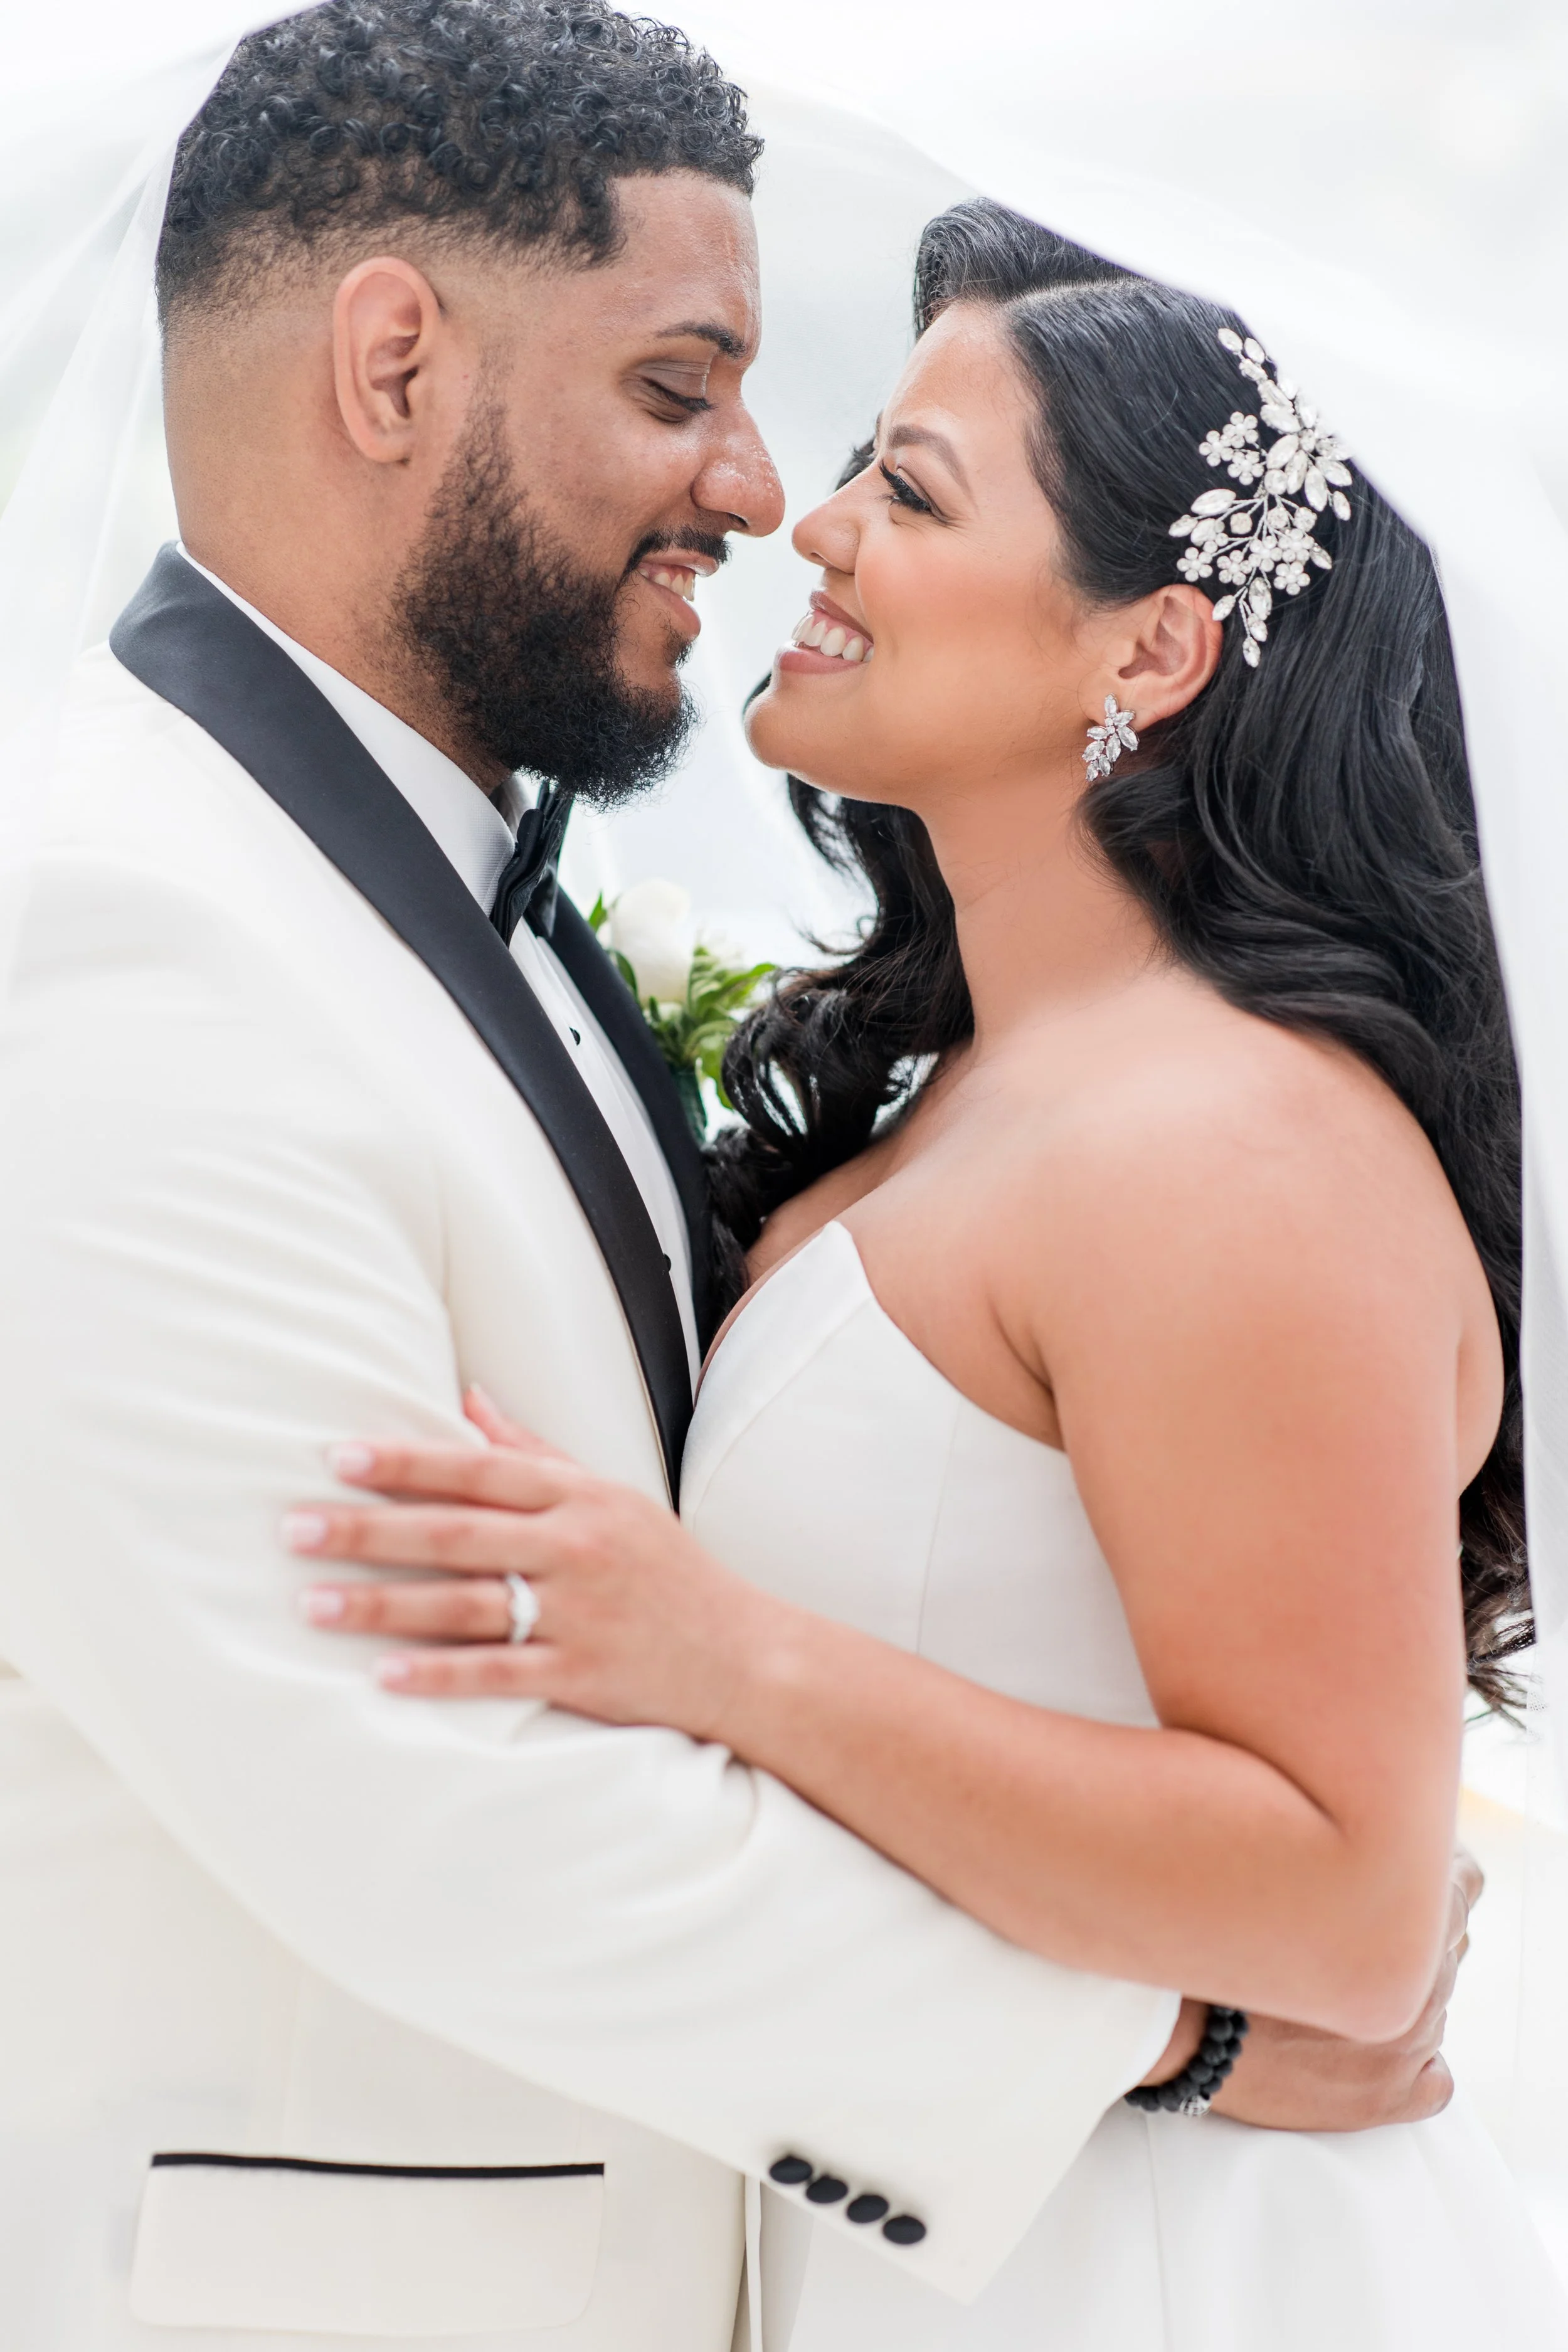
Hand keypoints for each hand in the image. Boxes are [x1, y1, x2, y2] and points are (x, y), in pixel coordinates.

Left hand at [285, 1389, 778, 1738]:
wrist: (747, 1656)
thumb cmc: (668, 1572)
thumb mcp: (611, 1497)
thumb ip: (534, 1452)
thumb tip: (467, 1398)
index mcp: (580, 1497)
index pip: (478, 1470)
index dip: (406, 1463)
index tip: (339, 1459)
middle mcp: (576, 1547)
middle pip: (456, 1533)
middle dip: (369, 1529)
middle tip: (294, 1528)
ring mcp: (579, 1612)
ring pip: (465, 1604)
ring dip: (383, 1604)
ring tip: (312, 1602)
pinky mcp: (582, 1674)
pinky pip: (499, 1673)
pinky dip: (440, 1674)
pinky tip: (383, 1675)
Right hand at [1142, 1849, 1479, 2129]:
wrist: (1185, 2019)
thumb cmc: (1228, 1932)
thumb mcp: (1294, 1862)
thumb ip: (1353, 1853)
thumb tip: (1382, 1836)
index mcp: (1413, 1918)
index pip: (1464, 1882)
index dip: (1431, 1874)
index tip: (1398, 1874)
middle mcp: (1427, 1982)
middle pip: (1453, 1943)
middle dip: (1417, 1931)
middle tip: (1359, 1926)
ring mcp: (1411, 2043)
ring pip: (1439, 2009)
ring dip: (1404, 1995)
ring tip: (1341, 1987)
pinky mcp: (1389, 2097)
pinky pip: (1435, 2083)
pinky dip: (1413, 2066)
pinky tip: (1369, 2050)